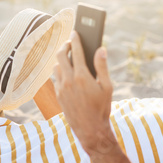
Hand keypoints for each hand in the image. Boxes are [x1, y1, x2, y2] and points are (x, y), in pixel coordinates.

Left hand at [53, 31, 115, 154]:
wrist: (90, 129)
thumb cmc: (102, 108)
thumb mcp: (107, 87)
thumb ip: (102, 67)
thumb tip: (101, 49)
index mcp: (82, 76)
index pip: (76, 52)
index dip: (75, 40)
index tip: (75, 32)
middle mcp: (69, 80)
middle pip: (60, 56)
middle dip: (65, 46)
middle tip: (70, 43)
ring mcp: (61, 88)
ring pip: (56, 66)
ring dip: (61, 59)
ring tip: (68, 57)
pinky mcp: (58, 95)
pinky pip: (55, 78)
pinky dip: (60, 72)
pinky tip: (66, 72)